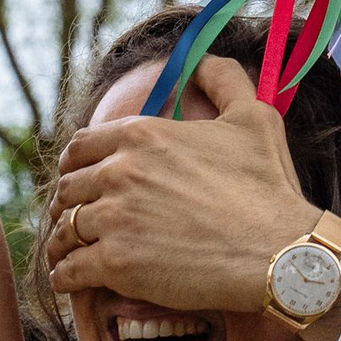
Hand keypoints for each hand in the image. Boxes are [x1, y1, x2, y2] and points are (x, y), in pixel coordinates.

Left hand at [43, 57, 320, 312]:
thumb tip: (203, 58)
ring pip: (63, 230)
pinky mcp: (116, 264)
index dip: (74, 165)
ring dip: (61, 243)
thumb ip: (225, 80)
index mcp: (143, 134)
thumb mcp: (255, 117)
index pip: (80, 146)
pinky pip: (68, 270)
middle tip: (73, 222)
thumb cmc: (268, 187)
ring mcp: (115, 218)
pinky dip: (65, 276)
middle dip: (67, 205)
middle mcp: (121, 171)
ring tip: (67, 255)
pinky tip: (71, 281)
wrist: (279, 251)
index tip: (79, 180)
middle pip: (67, 188)